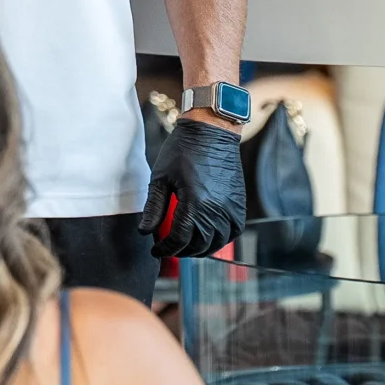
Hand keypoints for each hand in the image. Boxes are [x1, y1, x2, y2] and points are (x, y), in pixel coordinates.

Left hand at [139, 116, 245, 258]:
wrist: (212, 133)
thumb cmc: (182, 151)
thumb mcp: (161, 178)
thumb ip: (154, 208)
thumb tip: (145, 232)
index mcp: (195, 203)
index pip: (180, 239)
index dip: (166, 248)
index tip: (156, 250)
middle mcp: (217, 210)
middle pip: (199, 245)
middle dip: (181, 251)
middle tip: (169, 248)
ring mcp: (231, 209)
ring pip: (217, 242)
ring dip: (201, 249)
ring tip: (186, 246)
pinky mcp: (240, 205)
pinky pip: (233, 232)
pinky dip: (220, 240)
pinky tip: (208, 237)